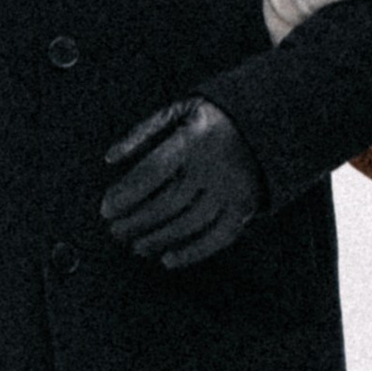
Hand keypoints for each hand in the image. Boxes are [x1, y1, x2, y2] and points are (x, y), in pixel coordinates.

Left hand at [100, 100, 265, 269]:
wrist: (265, 123)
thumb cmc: (210, 119)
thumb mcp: (178, 111)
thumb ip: (142, 132)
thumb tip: (109, 159)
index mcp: (193, 139)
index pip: (152, 172)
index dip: (126, 194)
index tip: (106, 209)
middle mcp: (213, 166)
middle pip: (167, 203)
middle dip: (135, 222)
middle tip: (115, 231)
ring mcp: (231, 189)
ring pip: (189, 224)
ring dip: (157, 240)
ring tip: (136, 245)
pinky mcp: (245, 207)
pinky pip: (217, 238)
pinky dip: (192, 253)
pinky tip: (167, 259)